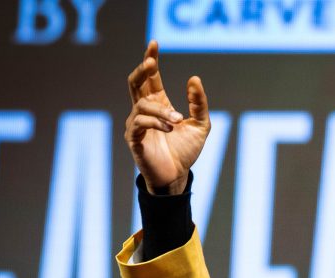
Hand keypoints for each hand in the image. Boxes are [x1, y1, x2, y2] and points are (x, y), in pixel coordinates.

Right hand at [124, 41, 209, 194]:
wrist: (178, 176)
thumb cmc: (186, 150)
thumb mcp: (201, 125)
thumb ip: (198, 103)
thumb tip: (194, 79)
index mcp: (159, 104)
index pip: (150, 77)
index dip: (150, 60)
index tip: (154, 44)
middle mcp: (144, 111)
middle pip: (135, 83)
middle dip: (142, 70)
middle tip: (151, 63)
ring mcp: (136, 124)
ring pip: (141, 105)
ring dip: (161, 110)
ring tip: (178, 120)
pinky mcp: (134, 139)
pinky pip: (139, 123)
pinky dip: (155, 122)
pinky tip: (170, 128)